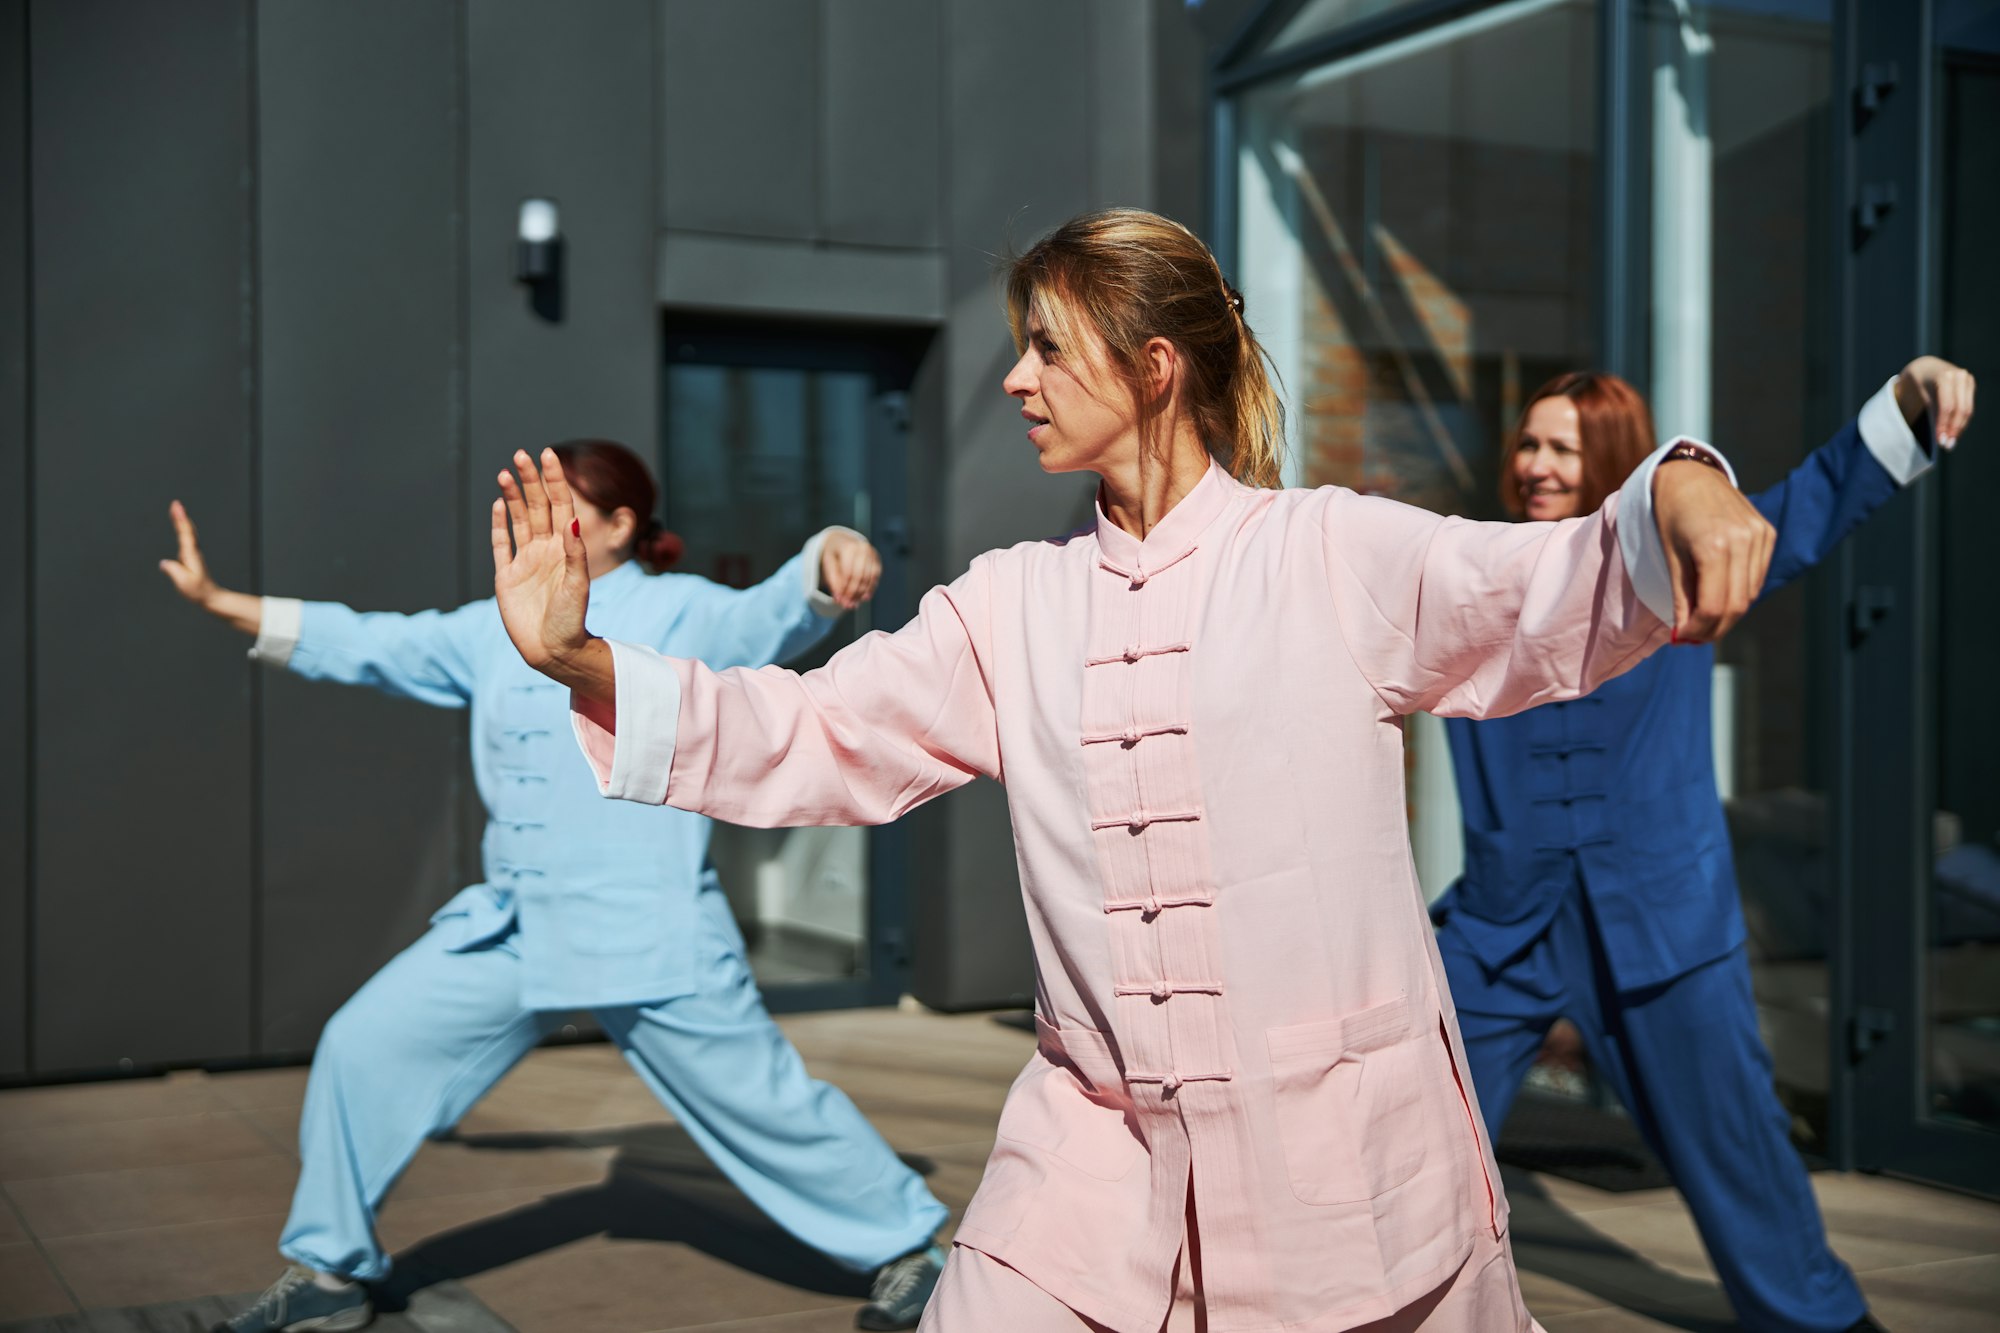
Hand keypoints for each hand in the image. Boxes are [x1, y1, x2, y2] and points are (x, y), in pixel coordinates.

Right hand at [159, 500, 218, 606]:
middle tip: (176, 503)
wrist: (210, 596)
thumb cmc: (198, 591)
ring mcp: (193, 554)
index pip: (185, 533)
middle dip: (181, 516)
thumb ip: (174, 571)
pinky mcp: (191, 557)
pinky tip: (181, 527)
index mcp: (191, 554)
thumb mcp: (184, 582)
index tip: (177, 507)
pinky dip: (183, 529)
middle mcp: (193, 552)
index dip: (180, 520)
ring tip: (177, 510)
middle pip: (187, 530)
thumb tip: (163, 563)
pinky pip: (187, 539)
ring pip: (188, 533)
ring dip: (182, 521)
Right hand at [493, 449, 602, 690]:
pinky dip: (499, 525)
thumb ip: (574, 553)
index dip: (554, 480)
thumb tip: (570, 520)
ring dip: (511, 497)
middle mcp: (545, 550)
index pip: (559, 505)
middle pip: (536, 507)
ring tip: (506, 473)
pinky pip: (501, 545)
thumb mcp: (578, 585)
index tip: (547, 455)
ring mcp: (525, 562)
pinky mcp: (507, 577)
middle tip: (521, 455)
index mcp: (564, 548)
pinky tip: (497, 504)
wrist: (554, 650)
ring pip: (517, 520)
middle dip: (529, 481)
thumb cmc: (572, 620)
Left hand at [820, 530, 882, 609]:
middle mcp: (863, 548)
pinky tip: (864, 597)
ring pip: (868, 578)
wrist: (843, 540)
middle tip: (847, 606)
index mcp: (848, 547)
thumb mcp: (829, 564)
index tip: (839, 601)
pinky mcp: (877, 559)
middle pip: (859, 576)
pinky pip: (875, 576)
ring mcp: (872, 553)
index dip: (844, 589)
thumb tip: (839, 599)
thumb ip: (833, 581)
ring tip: (854, 604)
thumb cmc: (834, 554)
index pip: (848, 573)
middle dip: (853, 593)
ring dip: (861, 593)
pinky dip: (870, 588)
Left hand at [1653, 458, 1775, 644]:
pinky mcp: (1767, 533)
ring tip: (1703, 621)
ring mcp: (1760, 536)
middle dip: (1714, 629)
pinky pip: (1757, 577)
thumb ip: (1680, 596)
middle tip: (1693, 638)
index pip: (1713, 606)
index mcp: (1715, 545)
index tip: (1682, 639)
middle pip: (1736, 605)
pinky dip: (1739, 593)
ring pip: (1749, 595)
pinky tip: (1719, 596)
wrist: (1690, 475)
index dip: (1698, 630)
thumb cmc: (1670, 514)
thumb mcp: (1669, 555)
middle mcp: (1744, 540)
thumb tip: (1683, 634)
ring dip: (1728, 615)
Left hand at [1895, 356, 1975, 447]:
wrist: (1926, 367)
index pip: (1946, 406)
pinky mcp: (1970, 385)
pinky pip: (1968, 407)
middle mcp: (1958, 376)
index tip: (1940, 441)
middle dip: (1954, 429)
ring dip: (1960, 428)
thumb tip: (1938, 437)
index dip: (1944, 425)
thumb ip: (1928, 412)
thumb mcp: (1918, 394)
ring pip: (1967, 410)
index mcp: (1943, 377)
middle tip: (1947, 446)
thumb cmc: (1917, 382)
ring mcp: (1967, 379)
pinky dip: (1962, 421)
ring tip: (1951, 442)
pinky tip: (1955, 432)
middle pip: (1960, 409)